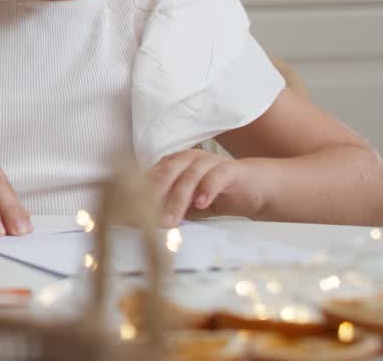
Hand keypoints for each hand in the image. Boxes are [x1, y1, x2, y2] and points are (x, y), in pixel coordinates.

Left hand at [148, 149, 264, 226]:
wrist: (253, 189)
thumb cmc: (215, 196)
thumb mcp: (188, 205)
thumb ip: (169, 208)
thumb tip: (142, 223)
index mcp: (174, 164)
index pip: (153, 176)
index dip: (141, 193)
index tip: (130, 213)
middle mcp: (189, 159)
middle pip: (167, 174)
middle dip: (155, 196)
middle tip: (146, 217)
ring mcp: (209, 161)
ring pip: (189, 177)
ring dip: (178, 199)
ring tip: (171, 220)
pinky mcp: (230, 169)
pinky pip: (216, 176)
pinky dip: (207, 189)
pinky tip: (201, 204)